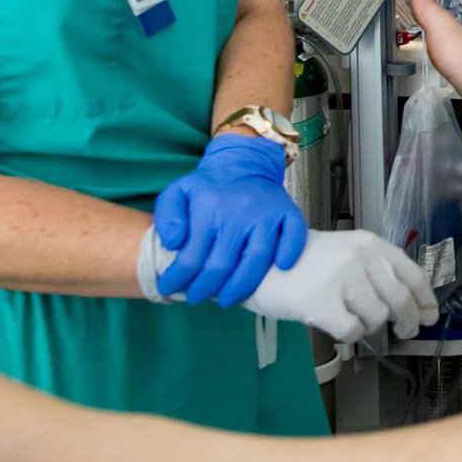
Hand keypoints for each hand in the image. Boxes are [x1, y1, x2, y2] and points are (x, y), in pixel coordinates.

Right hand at [140, 227, 435, 341]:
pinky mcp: (321, 303)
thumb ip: (376, 271)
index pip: (412, 274)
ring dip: (369, 326)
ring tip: (352, 319)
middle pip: (400, 300)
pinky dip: (348, 335)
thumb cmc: (300, 261)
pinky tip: (336, 325)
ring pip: (377, 318)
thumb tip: (411, 305)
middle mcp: (359, 257)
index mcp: (369, 243)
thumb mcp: (344, 252)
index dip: (426, 300)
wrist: (256, 263)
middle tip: (405, 331)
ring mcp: (340, 279)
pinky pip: (352, 331)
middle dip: (408, 321)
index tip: (431, 316)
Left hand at [151, 133, 305, 304]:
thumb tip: (173, 244)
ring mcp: (266, 213)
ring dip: (241, 286)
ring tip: (227, 299)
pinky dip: (289, 252)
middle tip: (197, 297)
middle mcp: (238, 212)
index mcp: (208, 209)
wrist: (243, 162)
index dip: (178, 279)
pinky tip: (280, 268)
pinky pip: (294, 235)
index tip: (170, 288)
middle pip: (223, 264)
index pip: (191, 257)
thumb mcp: (176, 193)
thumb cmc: (209, 185)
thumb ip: (167, 217)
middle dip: (206, 288)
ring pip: (257, 258)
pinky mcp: (288, 212)